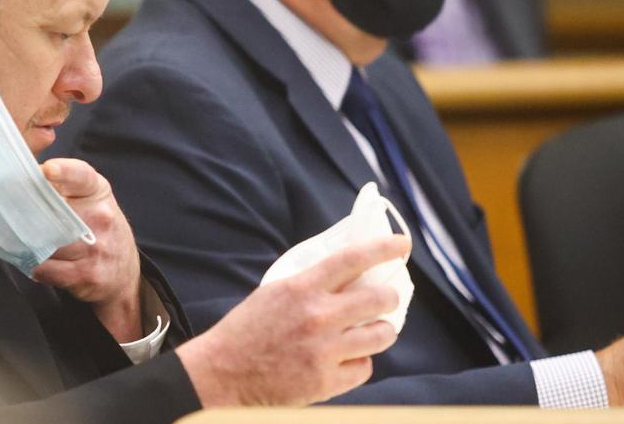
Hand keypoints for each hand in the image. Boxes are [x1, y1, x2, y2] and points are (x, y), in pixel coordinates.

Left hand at [32, 158, 141, 341]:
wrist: (123, 269)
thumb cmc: (97, 226)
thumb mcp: (88, 195)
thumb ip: (60, 182)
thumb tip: (22, 171)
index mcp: (96, 190)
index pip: (82, 176)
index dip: (64, 172)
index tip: (47, 170)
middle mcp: (101, 216)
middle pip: (53, 213)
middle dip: (27, 214)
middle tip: (6, 212)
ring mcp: (96, 247)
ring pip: (46, 244)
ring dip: (26, 244)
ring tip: (18, 239)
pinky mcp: (87, 274)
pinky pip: (47, 270)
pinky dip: (35, 266)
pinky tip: (34, 261)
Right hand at [176, 235, 410, 406]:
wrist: (222, 374)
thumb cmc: (247, 330)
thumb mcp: (276, 292)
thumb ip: (311, 282)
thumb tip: (350, 271)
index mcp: (303, 288)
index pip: (353, 259)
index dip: (383, 247)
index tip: (402, 243)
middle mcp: (318, 317)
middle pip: (379, 298)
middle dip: (391, 297)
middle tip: (388, 298)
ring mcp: (324, 351)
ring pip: (381, 335)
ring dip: (382, 330)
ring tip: (375, 329)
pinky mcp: (326, 381)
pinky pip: (365, 368)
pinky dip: (360, 362)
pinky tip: (349, 358)